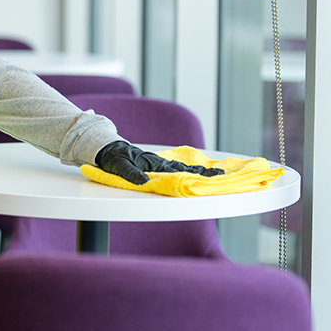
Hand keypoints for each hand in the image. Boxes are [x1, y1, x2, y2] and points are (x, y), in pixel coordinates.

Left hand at [94, 141, 224, 184]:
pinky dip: (186, 171)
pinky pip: (173, 169)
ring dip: (196, 172)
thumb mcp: (120, 167)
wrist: (109, 149)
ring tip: (214, 174)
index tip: (210, 175)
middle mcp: (159, 164)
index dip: (193, 174)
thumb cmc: (114, 159)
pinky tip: (194, 173)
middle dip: (202, 172)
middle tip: (221, 174)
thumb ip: (131, 173)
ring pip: (181, 168)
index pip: (177, 170)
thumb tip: (144, 181)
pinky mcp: (155, 166)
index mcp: (153, 164)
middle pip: (184, 169)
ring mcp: (158, 164)